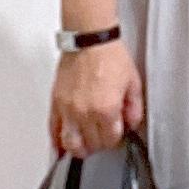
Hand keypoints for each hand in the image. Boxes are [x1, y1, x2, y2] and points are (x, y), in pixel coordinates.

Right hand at [50, 39, 143, 155]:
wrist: (89, 39)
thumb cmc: (109, 56)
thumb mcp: (133, 83)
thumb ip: (134, 108)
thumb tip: (131, 124)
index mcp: (106, 110)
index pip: (110, 140)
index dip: (115, 139)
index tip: (116, 133)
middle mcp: (85, 113)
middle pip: (91, 145)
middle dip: (99, 144)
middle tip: (102, 136)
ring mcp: (68, 109)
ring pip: (70, 144)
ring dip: (79, 148)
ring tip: (84, 145)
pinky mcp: (56, 103)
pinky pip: (53, 130)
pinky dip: (57, 141)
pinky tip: (61, 146)